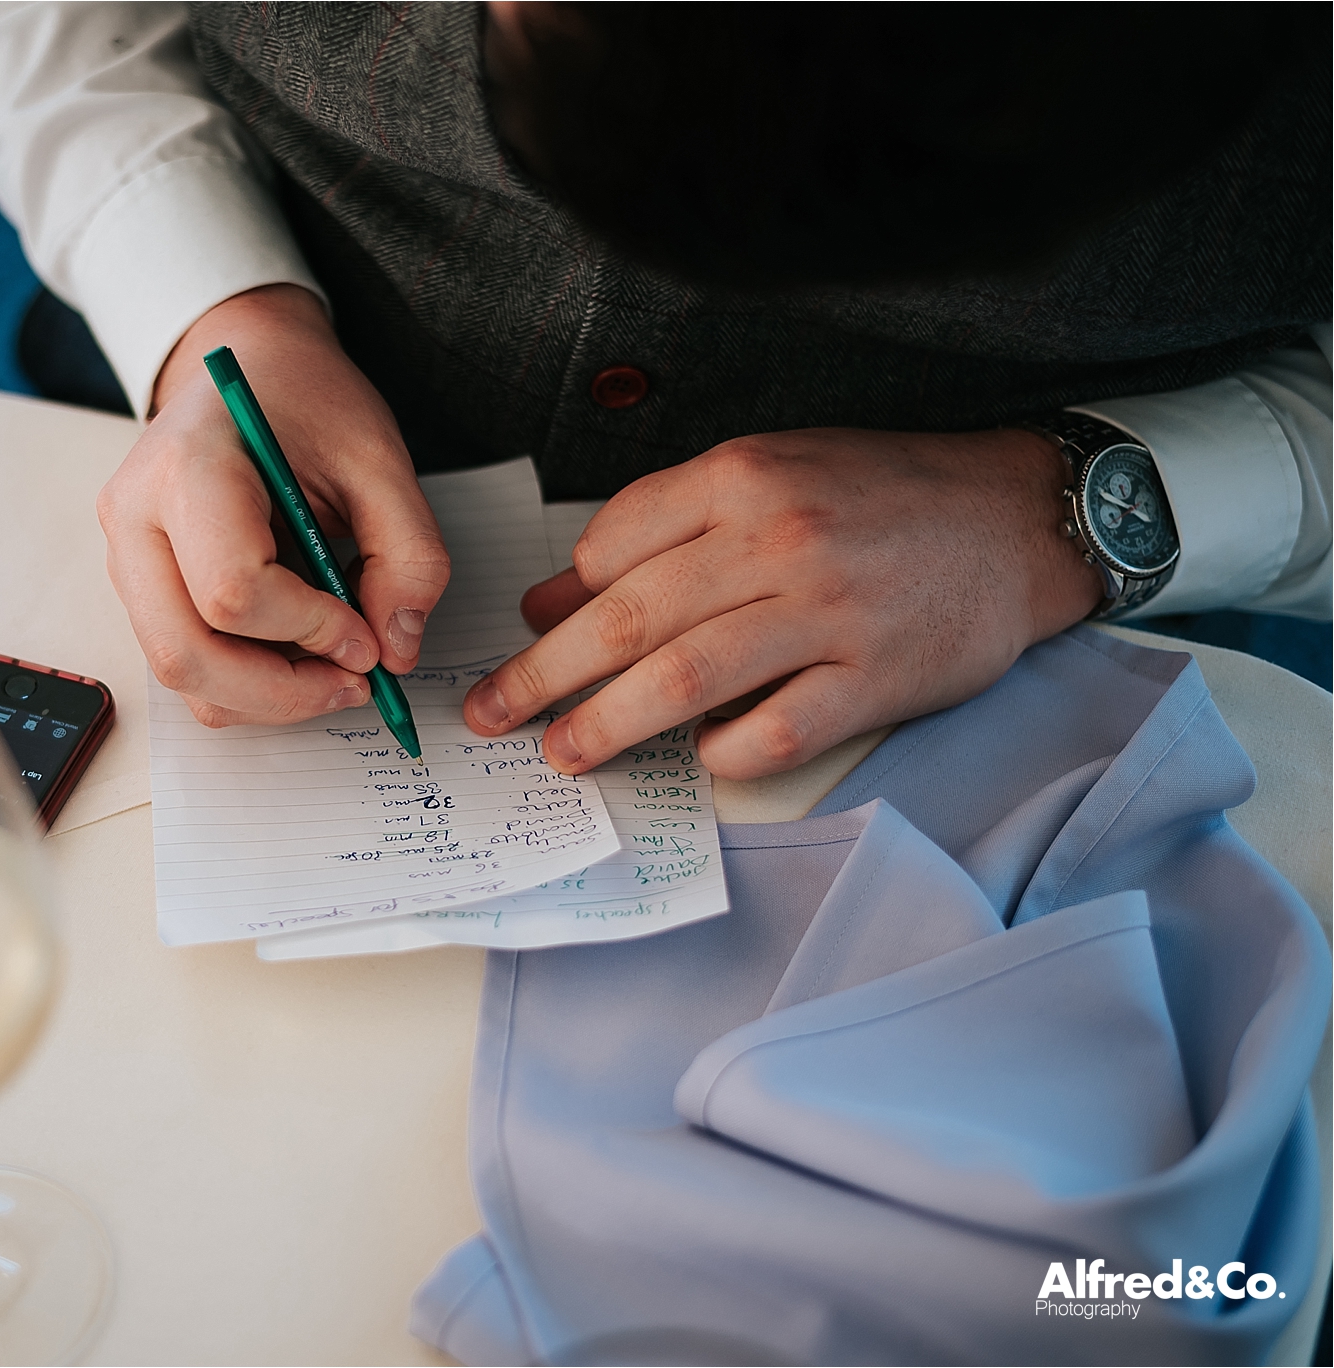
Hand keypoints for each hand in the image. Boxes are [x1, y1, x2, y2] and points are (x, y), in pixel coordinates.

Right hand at [98, 285, 451, 726]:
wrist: (247, 369)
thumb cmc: (304, 399)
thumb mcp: (378, 458)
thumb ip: (406, 552)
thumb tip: (396, 651)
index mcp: (186, 467)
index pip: (231, 589)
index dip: (309, 629)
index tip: (367, 635)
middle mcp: (135, 519)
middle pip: (185, 652)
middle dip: (281, 690)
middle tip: (356, 683)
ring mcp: (127, 558)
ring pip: (178, 672)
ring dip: (265, 696)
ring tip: (333, 669)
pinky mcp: (140, 588)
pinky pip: (183, 665)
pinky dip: (244, 685)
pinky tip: (297, 655)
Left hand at [463, 427, 1102, 778]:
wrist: (1019, 518)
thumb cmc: (880, 496)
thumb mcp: (770, 475)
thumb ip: (661, 526)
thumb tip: (552, 595)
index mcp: (744, 477)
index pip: (616, 543)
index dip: (563, 598)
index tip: (531, 636)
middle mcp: (779, 539)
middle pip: (629, 620)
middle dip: (545, 674)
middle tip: (493, 713)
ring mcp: (828, 612)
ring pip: (685, 679)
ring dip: (607, 724)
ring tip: (562, 752)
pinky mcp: (874, 679)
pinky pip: (775, 732)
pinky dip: (723, 753)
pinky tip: (697, 760)